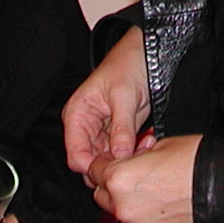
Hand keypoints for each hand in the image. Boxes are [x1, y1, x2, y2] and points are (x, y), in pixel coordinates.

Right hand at [63, 25, 148, 174]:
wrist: (146, 52)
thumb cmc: (129, 64)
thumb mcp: (124, 95)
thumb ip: (121, 128)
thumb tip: (119, 157)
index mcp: (77, 114)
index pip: (76, 156)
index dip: (94, 167)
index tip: (116, 169)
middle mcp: (85, 126)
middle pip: (91, 162)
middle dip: (112, 164)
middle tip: (135, 158)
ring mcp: (101, 130)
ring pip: (107, 160)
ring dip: (126, 159)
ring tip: (144, 145)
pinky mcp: (117, 132)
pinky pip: (121, 152)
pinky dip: (133, 152)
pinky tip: (146, 141)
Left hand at [86, 134, 198, 222]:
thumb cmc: (195, 161)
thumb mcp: (159, 146)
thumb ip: (135, 157)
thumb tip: (132, 160)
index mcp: (119, 179)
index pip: (94, 172)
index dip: (104, 164)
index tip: (112, 161)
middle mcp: (123, 207)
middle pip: (102, 196)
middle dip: (113, 186)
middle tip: (133, 175)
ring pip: (123, 214)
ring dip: (131, 203)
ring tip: (157, 190)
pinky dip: (151, 219)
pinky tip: (168, 206)